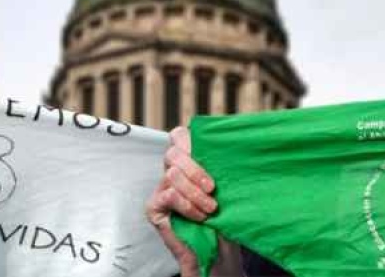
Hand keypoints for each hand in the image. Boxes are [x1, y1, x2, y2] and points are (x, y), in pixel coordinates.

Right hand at [147, 126, 217, 276]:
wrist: (217, 249)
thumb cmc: (223, 216)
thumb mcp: (225, 187)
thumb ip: (220, 167)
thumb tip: (230, 147)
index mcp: (187, 160)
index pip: (179, 136)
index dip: (191, 141)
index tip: (212, 157)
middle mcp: (171, 171)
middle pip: (174, 153)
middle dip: (195, 170)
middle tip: (212, 188)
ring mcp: (160, 188)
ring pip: (172, 174)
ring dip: (195, 192)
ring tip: (210, 208)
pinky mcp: (154, 206)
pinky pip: (169, 195)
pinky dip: (187, 205)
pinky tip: (199, 216)